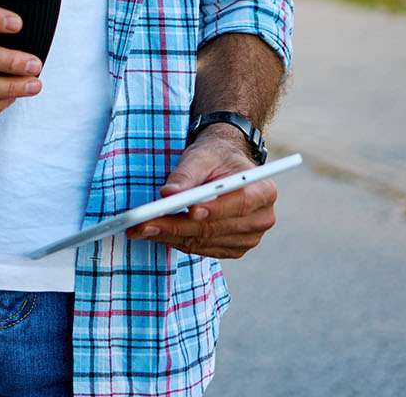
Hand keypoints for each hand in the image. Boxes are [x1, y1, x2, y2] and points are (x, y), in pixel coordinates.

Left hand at [127, 126, 277, 258]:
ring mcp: (249, 237)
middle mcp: (262, 218)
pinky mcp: (234, 248)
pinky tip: (158, 233)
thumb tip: (168, 194)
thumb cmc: (215, 157)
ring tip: (141, 229)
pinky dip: (179, 241)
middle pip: (216, 227)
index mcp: (263, 191)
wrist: (224, 168)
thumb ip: (186, 174)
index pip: (239, 203)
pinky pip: (203, 249)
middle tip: (144, 223)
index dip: (214, 209)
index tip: (188, 209)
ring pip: (205, 241)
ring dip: (171, 236)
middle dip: (177, 226)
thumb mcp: (201, 156)